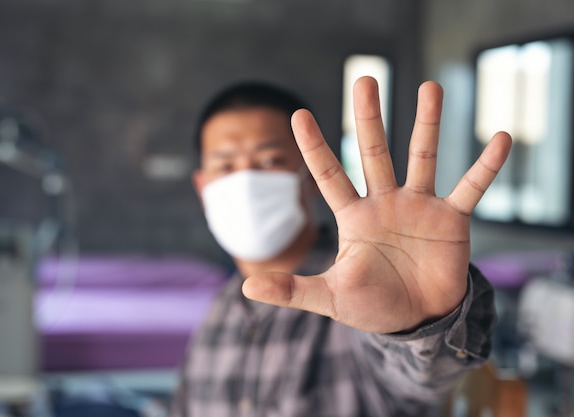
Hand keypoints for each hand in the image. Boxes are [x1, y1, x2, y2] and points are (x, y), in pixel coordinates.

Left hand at [242, 76, 511, 332]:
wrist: (417, 319)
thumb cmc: (371, 304)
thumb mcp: (329, 298)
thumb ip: (292, 291)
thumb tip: (246, 289)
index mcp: (354, 217)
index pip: (329, 175)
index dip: (314, 146)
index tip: (298, 114)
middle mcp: (384, 202)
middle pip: (373, 152)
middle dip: (368, 118)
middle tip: (364, 78)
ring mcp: (419, 206)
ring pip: (421, 157)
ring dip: (426, 124)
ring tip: (430, 87)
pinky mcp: (451, 219)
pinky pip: (470, 187)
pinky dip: (486, 166)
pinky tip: (500, 138)